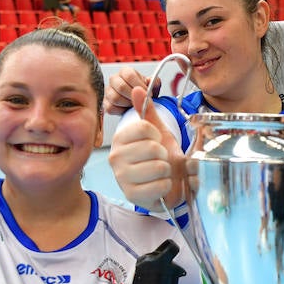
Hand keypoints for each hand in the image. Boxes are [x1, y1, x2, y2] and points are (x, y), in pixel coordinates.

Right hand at [103, 66, 150, 114]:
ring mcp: (108, 91)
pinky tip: (127, 110)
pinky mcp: (105, 103)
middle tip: (141, 101)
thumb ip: (154, 82)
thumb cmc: (145, 93)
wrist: (139, 103)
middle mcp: (114, 79)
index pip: (129, 75)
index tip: (148, 94)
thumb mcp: (153, 86)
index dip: (140, 86)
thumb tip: (149, 81)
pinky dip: (121, 111)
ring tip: (135, 105)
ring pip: (115, 98)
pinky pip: (110, 108)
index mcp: (125, 72)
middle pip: (121, 86)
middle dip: (134, 97)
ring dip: (127, 104)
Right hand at [108, 85, 186, 209]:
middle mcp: (116, 157)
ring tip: (160, 173)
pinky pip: (160, 185)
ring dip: (167, 171)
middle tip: (160, 160)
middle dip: (164, 155)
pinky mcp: (132, 195)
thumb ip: (147, 110)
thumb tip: (138, 88)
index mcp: (120, 138)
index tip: (156, 141)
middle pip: (154, 148)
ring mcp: (122, 177)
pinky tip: (159, 186)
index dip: (158, 135)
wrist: (163, 184)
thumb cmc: (158, 157)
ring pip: (159, 167)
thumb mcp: (156, 132)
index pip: (145, 128)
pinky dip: (166, 186)